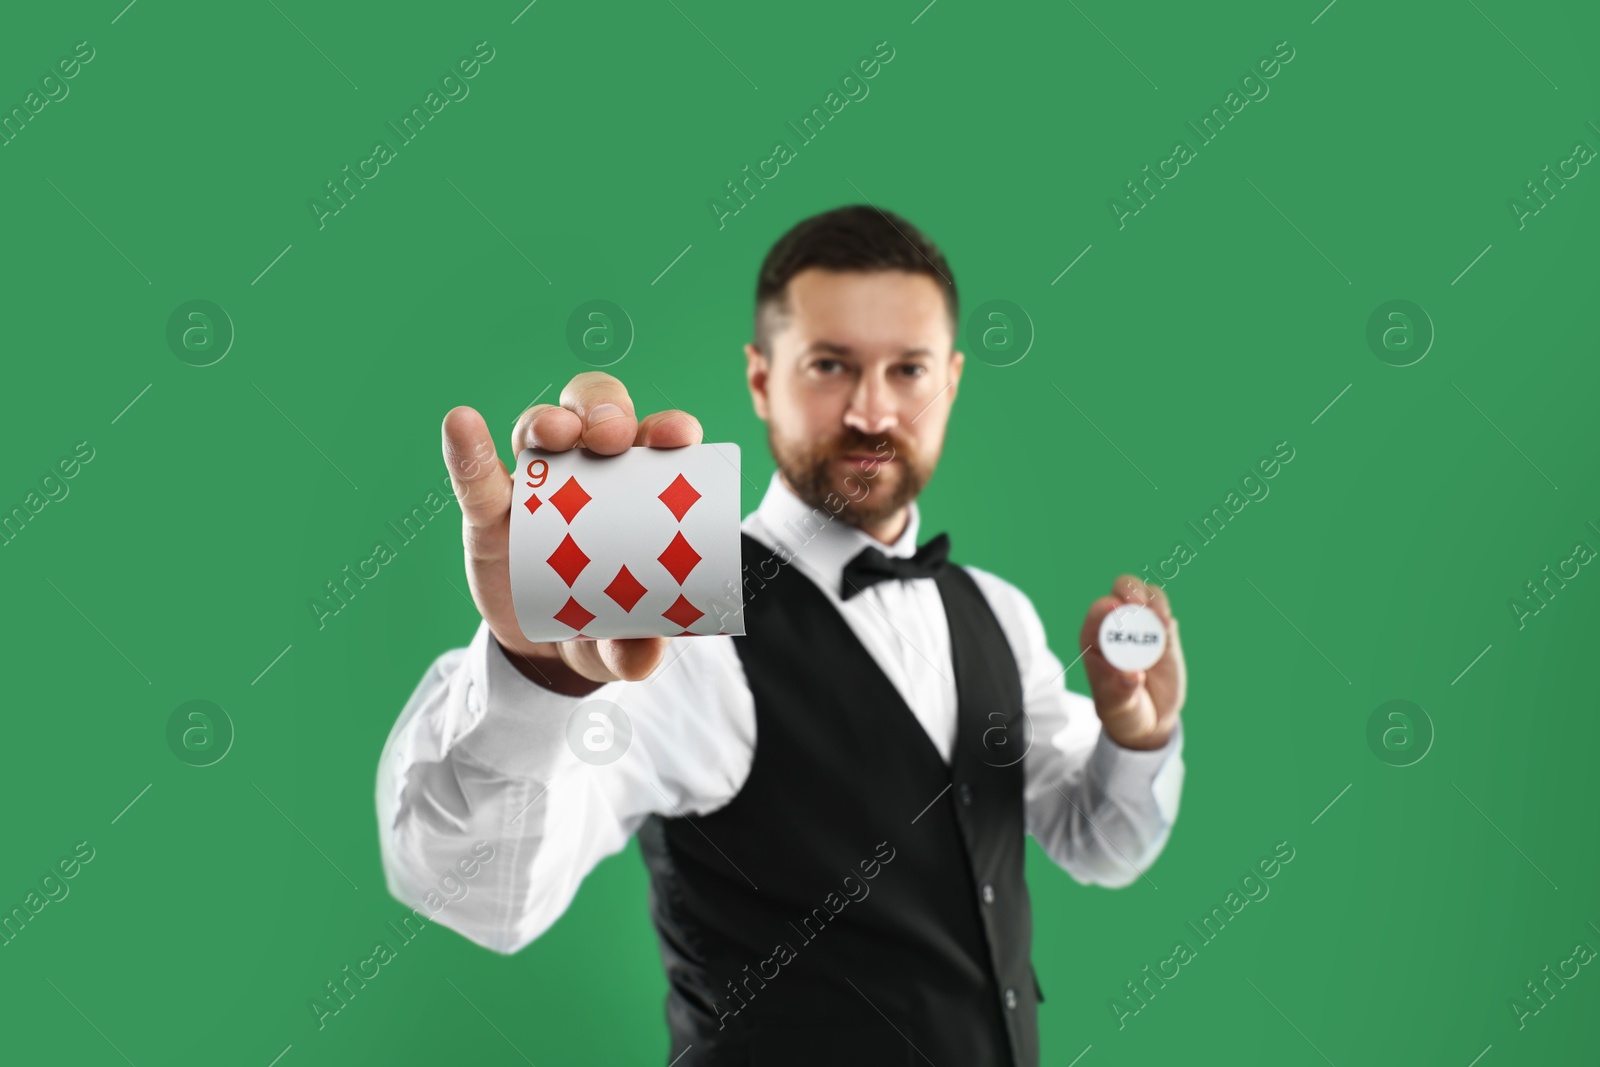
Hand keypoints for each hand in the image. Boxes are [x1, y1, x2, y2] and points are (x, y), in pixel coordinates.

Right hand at [441, 371, 702, 691]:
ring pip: (543, 427)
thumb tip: (642, 656)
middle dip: (607, 409)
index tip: (678, 436)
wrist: (543, 649)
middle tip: (611, 436)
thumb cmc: (603, 624)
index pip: (658, 440)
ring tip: (554, 435)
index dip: (669, 427)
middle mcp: (590, 469)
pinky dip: (469, 447)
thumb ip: (635, 650)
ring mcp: (536, 484)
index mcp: (640, 485)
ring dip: (549, 420)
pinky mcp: (490, 509)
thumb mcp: (622, 644)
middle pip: (599, 412)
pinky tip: (461, 424)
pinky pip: (477, 472)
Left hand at [1078, 576, 1186, 749]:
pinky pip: (1164, 614)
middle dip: (1130, 591)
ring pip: (1147, 596)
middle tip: (1140, 606)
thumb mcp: (1117, 706)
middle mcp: (1117, 626)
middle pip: (1121, 591)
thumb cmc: (1122, 711)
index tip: (1117, 610)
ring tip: (1160, 619)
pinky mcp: (1164, 634)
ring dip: (1153, 600)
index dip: (1106, 606)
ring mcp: (1142, 627)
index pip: (1098, 611)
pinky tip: (1168, 625)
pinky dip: (1166, 615)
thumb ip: (1122, 691)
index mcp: (1094, 638)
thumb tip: (1132, 675)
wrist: (1149, 719)